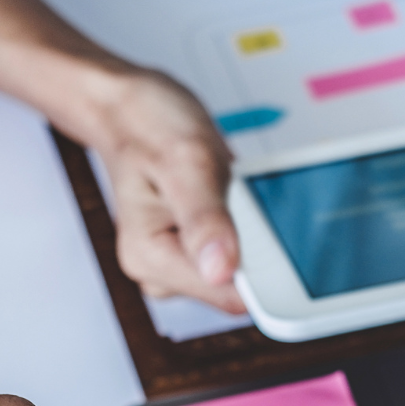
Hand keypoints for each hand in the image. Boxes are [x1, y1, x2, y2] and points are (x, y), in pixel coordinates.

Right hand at [92, 68, 244, 312]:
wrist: (131, 110)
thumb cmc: (149, 126)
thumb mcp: (184, 161)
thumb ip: (205, 218)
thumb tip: (222, 271)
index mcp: (151, 258)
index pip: (228, 295)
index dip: (264, 270)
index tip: (272, 230)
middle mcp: (161, 270)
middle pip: (239, 285)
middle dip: (256, 244)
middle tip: (239, 193)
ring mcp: (178, 262)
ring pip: (243, 268)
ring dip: (252, 230)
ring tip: (229, 188)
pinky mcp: (195, 251)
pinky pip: (238, 250)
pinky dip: (246, 222)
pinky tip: (232, 193)